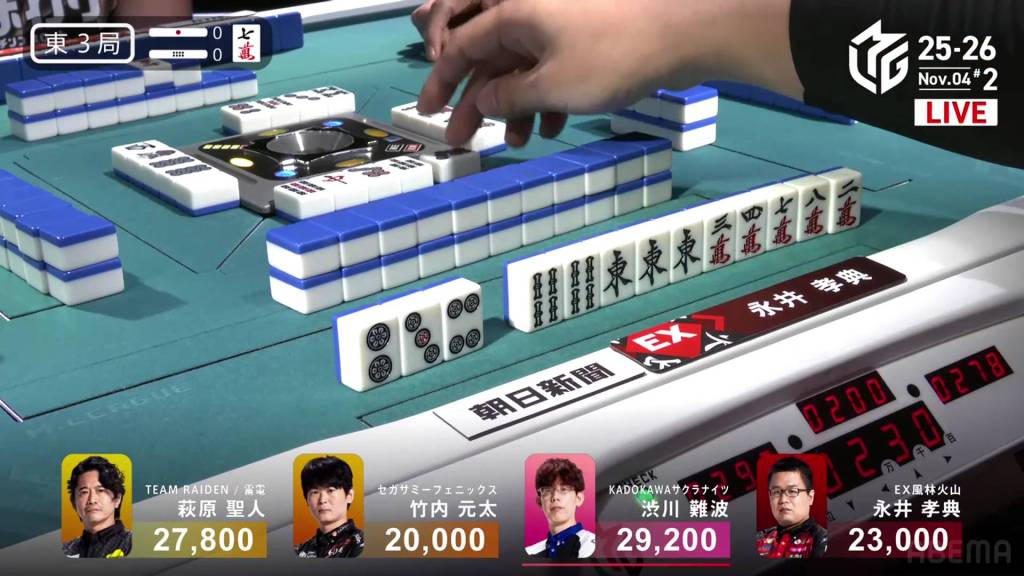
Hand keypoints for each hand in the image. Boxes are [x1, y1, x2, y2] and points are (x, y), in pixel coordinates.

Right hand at [418, 0, 800, 147]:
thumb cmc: (614, 56)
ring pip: (523, 66)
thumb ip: (509, 96)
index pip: (462, 47)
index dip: (442, 82)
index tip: (429, 113)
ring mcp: (561, 23)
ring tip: (520, 141)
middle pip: (490, 58)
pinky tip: (555, 126)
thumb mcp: (552, 85)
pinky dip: (548, 95)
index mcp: (515, 13)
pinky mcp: (586, 36)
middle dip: (478, 101)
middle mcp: (532, 11)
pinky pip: (552, 66)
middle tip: (462, 138)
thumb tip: (483, 102)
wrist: (685, 33)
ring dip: (517, 106)